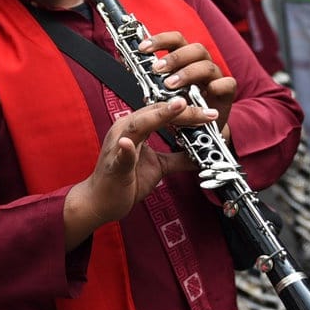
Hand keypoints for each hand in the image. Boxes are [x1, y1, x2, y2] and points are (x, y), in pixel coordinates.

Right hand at [70, 98, 201, 225]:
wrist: (100, 202)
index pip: (163, 111)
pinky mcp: (113, 166)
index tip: (209, 112)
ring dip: (159, 116)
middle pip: (156, 113)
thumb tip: (199, 154)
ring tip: (178, 107)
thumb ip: (178, 158)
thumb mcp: (159, 166)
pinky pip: (119, 156)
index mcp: (136, 128)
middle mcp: (125, 131)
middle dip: (183, 111)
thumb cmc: (125, 181)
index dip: (187, 110)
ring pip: (138, 126)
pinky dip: (125, 150)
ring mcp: (117, 147)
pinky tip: (128, 144)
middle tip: (207, 112)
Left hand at [138, 30, 236, 130]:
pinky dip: (218, 85)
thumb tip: (126, 61)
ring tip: (171, 85)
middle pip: (195, 48)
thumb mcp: (162, 90)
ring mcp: (216, 77)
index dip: (160, 40)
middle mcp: (202, 64)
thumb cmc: (180, 106)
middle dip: (174, 57)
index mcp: (186, 59)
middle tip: (157, 69)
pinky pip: (228, 83)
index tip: (142, 48)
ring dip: (188, 73)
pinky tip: (208, 91)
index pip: (176, 40)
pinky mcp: (227, 93)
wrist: (200, 131)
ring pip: (207, 65)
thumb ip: (150, 76)